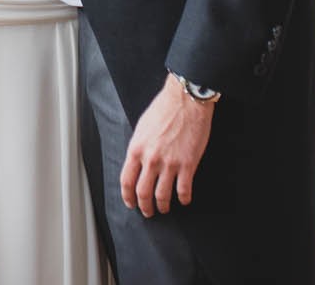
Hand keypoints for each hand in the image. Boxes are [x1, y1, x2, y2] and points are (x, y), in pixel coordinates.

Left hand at [120, 82, 213, 216]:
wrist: (186, 101)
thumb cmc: (164, 109)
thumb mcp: (142, 127)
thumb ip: (139, 147)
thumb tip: (137, 163)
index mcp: (136, 149)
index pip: (126, 181)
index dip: (128, 196)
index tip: (131, 203)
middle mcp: (151, 159)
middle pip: (143, 193)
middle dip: (144, 207)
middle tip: (148, 212)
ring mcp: (170, 163)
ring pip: (162, 196)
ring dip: (163, 206)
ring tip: (164, 208)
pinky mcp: (188, 164)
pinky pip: (184, 190)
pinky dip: (184, 199)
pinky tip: (184, 200)